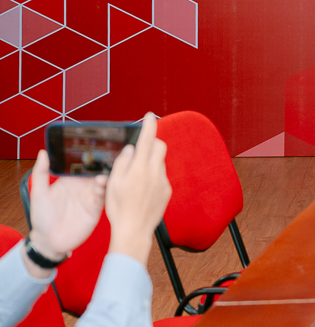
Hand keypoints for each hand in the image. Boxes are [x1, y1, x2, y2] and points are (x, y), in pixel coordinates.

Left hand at [25, 150, 106, 274]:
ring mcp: (91, 195)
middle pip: (97, 170)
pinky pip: (105, 195)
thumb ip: (41, 173)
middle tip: (107, 158)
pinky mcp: (97, 207)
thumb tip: (43, 152)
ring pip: (104, 180)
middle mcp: (83, 184)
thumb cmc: (42, 217)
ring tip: (102, 177)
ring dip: (106, 176)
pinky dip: (107, 189)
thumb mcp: (39, 193)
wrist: (49, 241)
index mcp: (71, 178)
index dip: (90, 155)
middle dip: (104, 163)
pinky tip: (105, 186)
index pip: (83, 163)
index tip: (97, 146)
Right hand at [105, 112, 170, 263]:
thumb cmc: (119, 208)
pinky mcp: (167, 190)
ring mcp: (163, 181)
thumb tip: (131, 148)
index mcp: (140, 168)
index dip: (149, 125)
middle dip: (152, 143)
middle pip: (159, 146)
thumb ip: (122, 162)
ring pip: (159, 162)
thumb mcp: (112, 184)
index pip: (147, 139)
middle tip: (140, 150)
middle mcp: (155, 172)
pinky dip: (153, 177)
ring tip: (135, 179)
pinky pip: (161, 176)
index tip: (149, 116)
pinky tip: (142, 190)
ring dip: (150, 163)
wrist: (133, 231)